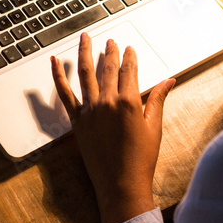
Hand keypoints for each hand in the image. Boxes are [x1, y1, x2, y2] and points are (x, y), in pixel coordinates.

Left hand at [51, 33, 174, 222]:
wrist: (121, 185)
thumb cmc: (141, 159)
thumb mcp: (154, 127)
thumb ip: (158, 99)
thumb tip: (169, 80)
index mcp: (129, 102)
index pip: (129, 70)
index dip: (129, 57)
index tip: (129, 48)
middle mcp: (107, 102)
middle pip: (108, 68)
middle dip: (110, 51)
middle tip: (110, 40)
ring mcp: (90, 111)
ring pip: (85, 74)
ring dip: (85, 53)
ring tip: (84, 37)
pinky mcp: (77, 122)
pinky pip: (65, 94)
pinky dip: (57, 77)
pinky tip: (53, 62)